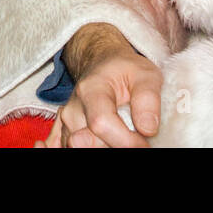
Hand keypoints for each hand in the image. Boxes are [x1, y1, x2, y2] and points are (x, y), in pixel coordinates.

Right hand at [36, 23, 162, 147]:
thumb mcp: (146, 75)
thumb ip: (148, 99)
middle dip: (116, 144)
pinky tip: (100, 140)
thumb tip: (147, 128)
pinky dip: (84, 147)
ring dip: (105, 145)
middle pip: (90, 142)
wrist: (104, 65)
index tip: (145, 142)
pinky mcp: (63, 132)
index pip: (101, 124)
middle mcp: (73, 109)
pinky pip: (64, 147)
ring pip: (81, 148)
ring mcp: (66, 123)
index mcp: (91, 90)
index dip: (126, 140)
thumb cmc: (127, 71)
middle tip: (134, 134)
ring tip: (120, 132)